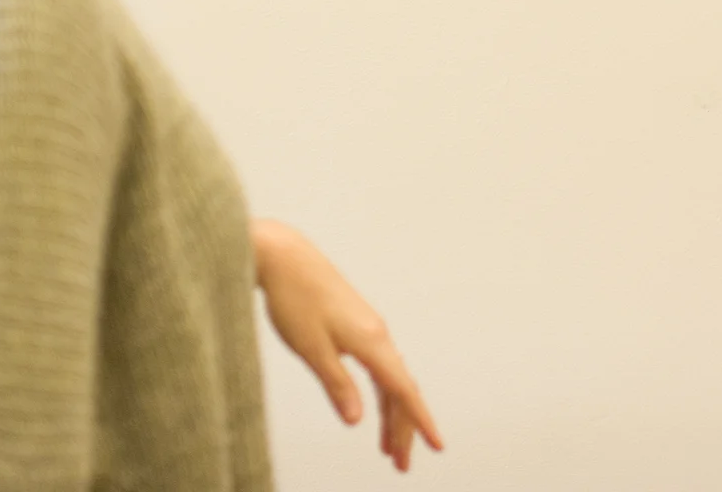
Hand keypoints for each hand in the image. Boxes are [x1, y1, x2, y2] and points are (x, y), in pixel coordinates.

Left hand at [253, 220, 444, 471]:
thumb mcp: (311, 349)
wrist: (284, 256)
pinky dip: (381, 392)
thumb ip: (337, 385)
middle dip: (403, 428)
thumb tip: (356, 420)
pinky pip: (378, 365)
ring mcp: (368, 327)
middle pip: (400, 389)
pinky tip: (374, 407)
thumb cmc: (294, 299)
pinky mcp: (356, 323)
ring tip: (387, 448)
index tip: (437, 446)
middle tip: (401, 465)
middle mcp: (377, 334)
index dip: (420, 421)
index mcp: (371, 341)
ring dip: (391, 413)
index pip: (403, 390)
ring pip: (389, 378)